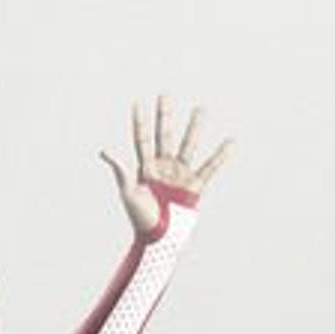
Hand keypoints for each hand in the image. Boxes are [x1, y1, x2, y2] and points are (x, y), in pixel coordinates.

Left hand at [99, 95, 232, 237]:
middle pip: (165, 135)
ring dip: (194, 127)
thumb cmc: (139, 217)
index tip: (138, 102)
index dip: (140, 122)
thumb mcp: (129, 192)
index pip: (142, 139)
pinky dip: (220, 156)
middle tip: (165, 95)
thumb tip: (104, 150)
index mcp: (145, 167)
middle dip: (165, 116)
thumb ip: (121, 169)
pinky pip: (210, 168)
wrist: (157, 237)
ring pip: (188, 145)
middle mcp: (163, 166)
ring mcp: (180, 174)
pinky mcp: (194, 186)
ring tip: (200, 108)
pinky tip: (230, 142)